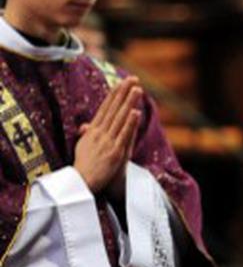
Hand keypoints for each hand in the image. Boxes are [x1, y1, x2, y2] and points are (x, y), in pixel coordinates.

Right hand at [74, 77, 142, 196]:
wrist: (81, 186)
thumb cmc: (83, 168)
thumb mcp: (82, 148)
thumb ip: (87, 135)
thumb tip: (85, 125)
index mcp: (92, 132)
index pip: (105, 109)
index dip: (114, 95)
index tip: (121, 82)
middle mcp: (99, 134)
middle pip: (113, 110)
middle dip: (123, 94)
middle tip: (133, 79)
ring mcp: (108, 143)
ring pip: (120, 119)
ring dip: (129, 103)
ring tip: (137, 89)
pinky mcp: (116, 153)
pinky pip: (124, 135)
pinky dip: (130, 123)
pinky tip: (135, 112)